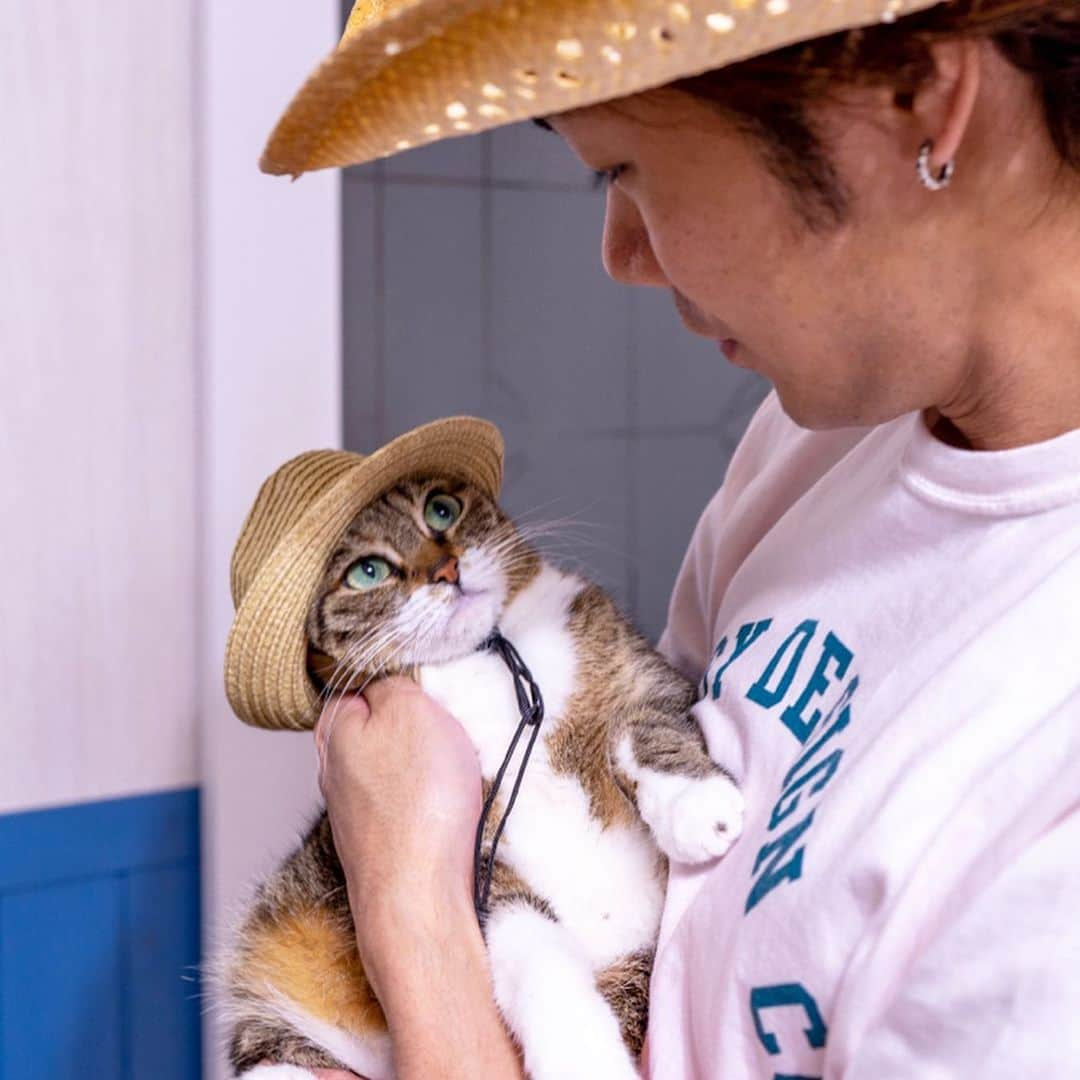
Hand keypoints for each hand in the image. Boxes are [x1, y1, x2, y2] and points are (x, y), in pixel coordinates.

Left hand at [313, 679, 524, 1079]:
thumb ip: (392, 683)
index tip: (424, 680)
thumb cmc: (418, 803)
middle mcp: (334, 771)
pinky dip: (423, 800)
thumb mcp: (411, 710)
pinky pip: (403, 804)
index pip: (355, 684)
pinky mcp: (380, 844)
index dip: (391, 677)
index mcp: (336, 730)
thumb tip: (382, 677)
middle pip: (371, 726)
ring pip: (387, 767)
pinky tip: (446, 805)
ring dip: (416, 763)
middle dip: (405, 722)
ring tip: (451, 766)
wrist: (420, 898)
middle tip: (445, 722)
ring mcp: (355, 812)